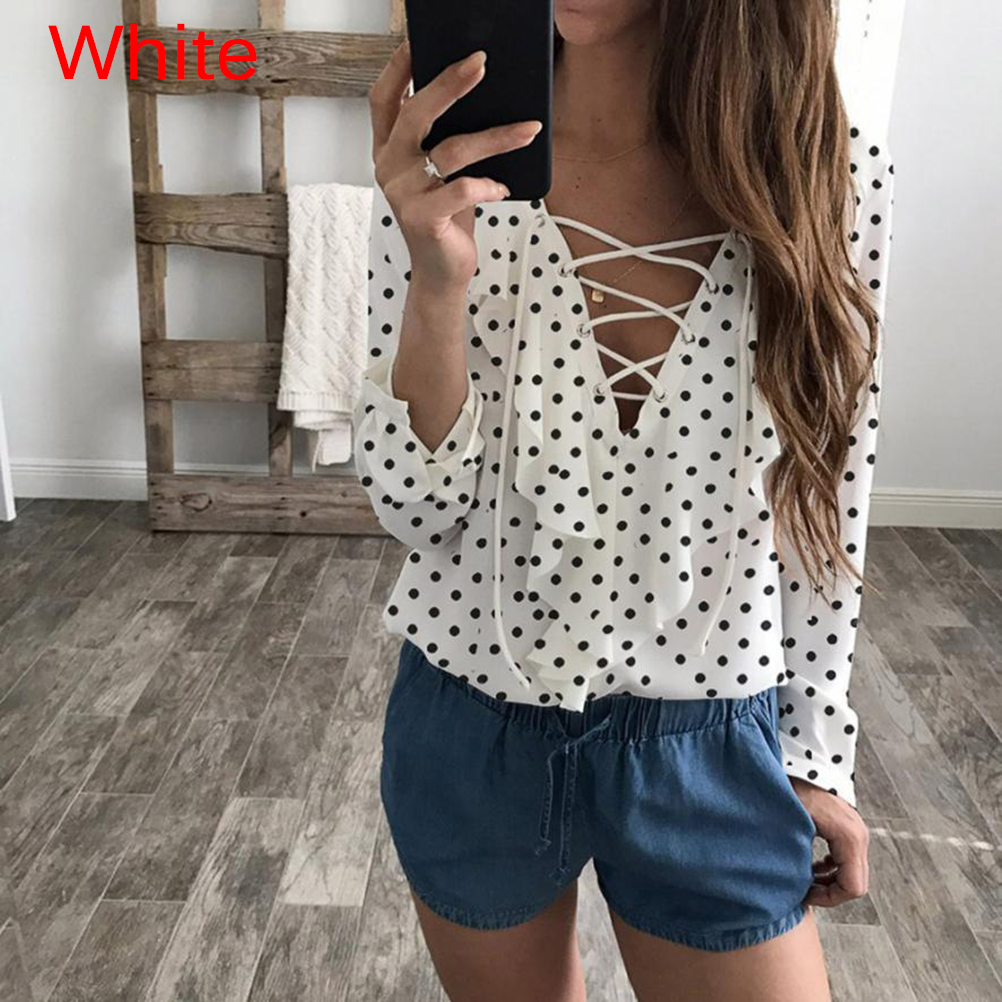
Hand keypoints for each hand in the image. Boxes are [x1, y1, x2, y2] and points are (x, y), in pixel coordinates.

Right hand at [368, 39, 543, 292]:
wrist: (442, 272)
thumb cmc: (446, 217)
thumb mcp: (443, 171)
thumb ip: (445, 137)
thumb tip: (480, 94)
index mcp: (388, 149)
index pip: (384, 98)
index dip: (399, 67)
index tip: (420, 39)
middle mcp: (389, 167)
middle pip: (416, 113)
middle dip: (451, 84)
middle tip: (481, 64)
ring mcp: (403, 194)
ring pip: (451, 151)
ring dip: (496, 137)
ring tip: (528, 129)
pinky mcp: (423, 218)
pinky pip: (463, 190)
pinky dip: (489, 185)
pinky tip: (503, 188)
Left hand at [790, 777, 869, 906]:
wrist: (803, 760)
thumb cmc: (795, 787)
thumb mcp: (794, 823)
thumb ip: (798, 854)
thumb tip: (792, 883)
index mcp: (849, 838)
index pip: (853, 887)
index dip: (829, 898)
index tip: (804, 894)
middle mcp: (859, 837)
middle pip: (855, 883)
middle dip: (829, 892)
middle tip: (802, 890)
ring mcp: (857, 832)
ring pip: (852, 872)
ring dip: (830, 881)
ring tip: (803, 878)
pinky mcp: (849, 829)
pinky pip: (847, 859)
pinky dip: (832, 868)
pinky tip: (811, 864)